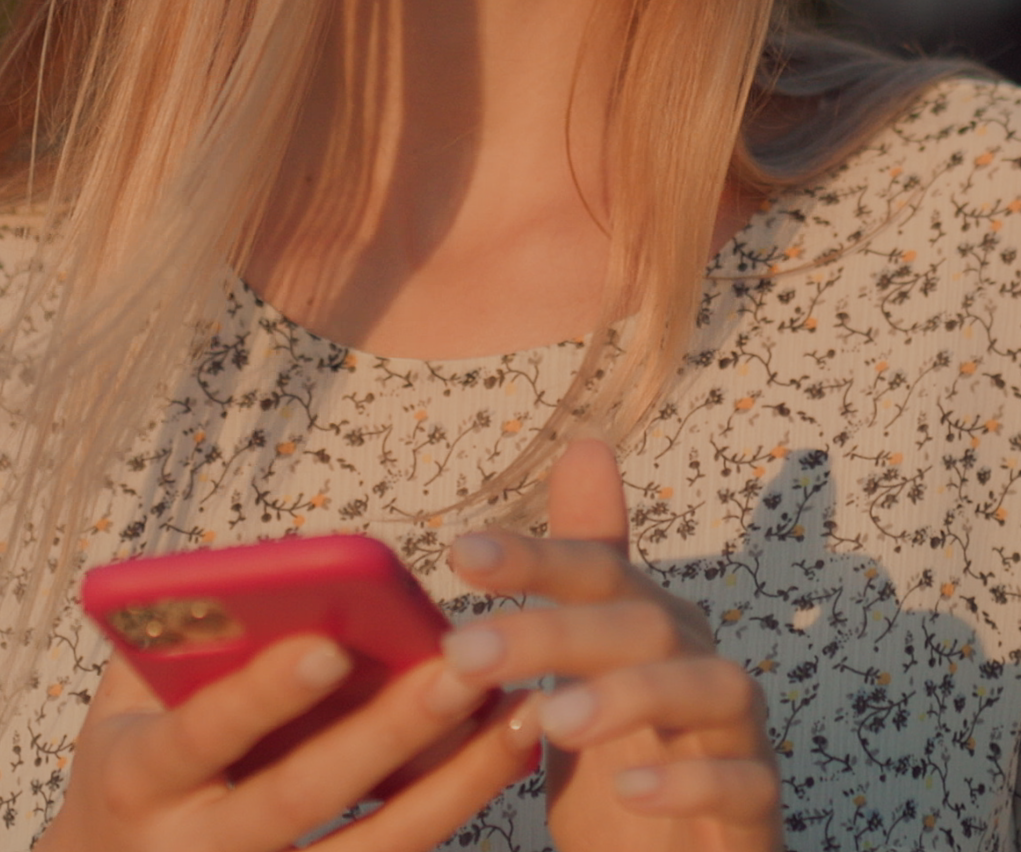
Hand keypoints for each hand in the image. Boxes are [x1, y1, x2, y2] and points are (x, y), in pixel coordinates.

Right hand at [39, 629, 534, 851]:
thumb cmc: (134, 757)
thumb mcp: (129, 696)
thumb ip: (181, 633)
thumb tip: (261, 566)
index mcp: (138, 777)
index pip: (205, 733)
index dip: (265, 693)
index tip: (330, 643)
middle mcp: (194, 849)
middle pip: (301, 795)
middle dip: (387, 733)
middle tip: (461, 670)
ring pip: (370, 850)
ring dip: (453, 782)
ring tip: (521, 711)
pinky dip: (451, 809)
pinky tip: (506, 755)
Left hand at [448, 438, 784, 851]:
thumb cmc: (626, 760)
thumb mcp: (583, 667)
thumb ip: (575, 572)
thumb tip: (584, 445)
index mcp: (652, 627)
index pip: (598, 573)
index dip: (535, 557)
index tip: (460, 551)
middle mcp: (700, 663)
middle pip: (640, 623)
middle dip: (553, 632)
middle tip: (464, 653)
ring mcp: (737, 735)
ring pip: (704, 688)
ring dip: (627, 696)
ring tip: (551, 721)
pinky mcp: (756, 807)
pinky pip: (742, 784)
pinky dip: (689, 781)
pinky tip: (631, 788)